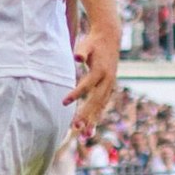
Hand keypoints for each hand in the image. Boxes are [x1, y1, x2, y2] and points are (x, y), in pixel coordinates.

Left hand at [64, 20, 118, 137]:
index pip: (87, 85)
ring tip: (85, 136)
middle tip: (75, 128)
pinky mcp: (109, 88)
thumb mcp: (86, 44)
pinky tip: (90, 129)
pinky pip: (103, 105)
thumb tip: (76, 56)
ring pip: (101, 106)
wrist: (111, 38)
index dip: (75, 94)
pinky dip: (97, 117)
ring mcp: (110, 86)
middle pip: (95, 100)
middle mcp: (108, 80)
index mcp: (101, 70)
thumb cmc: (94, 42)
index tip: (63, 102)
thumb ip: (82, 51)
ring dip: (93, 121)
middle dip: (86, 115)